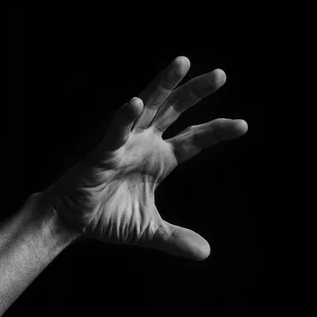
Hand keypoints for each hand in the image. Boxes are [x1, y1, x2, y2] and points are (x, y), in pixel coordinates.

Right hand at [42, 56, 247, 259]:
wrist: (73, 221)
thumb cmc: (108, 217)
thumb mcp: (149, 229)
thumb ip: (175, 238)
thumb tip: (206, 253)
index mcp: (159, 159)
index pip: (193, 140)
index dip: (216, 131)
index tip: (243, 125)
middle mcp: (145, 144)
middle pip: (174, 110)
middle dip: (195, 92)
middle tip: (220, 74)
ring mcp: (125, 144)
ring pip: (147, 107)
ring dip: (163, 85)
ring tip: (182, 63)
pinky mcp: (103, 153)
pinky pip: (115, 133)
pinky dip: (124, 119)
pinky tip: (134, 102)